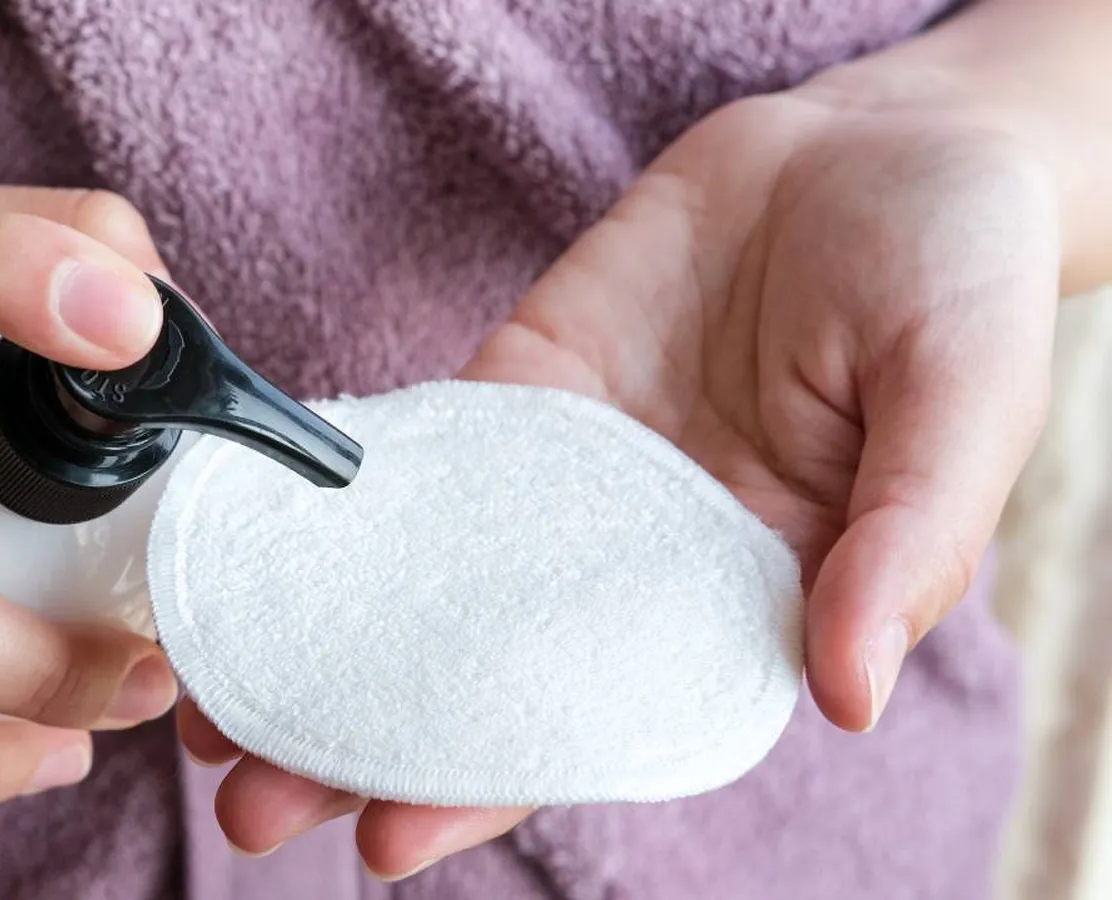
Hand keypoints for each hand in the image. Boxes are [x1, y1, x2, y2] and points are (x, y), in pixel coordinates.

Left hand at [184, 87, 1058, 875]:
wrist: (881, 148)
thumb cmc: (954, 277)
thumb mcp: (969, 398)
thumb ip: (908, 542)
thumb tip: (844, 694)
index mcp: (745, 595)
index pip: (605, 719)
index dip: (499, 778)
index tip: (390, 834)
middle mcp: (635, 557)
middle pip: (486, 669)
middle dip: (369, 735)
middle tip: (249, 800)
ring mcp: (563, 476)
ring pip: (426, 578)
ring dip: (323, 640)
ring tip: (212, 704)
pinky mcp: (517, 391)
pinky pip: (419, 457)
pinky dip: (335, 508)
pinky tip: (258, 554)